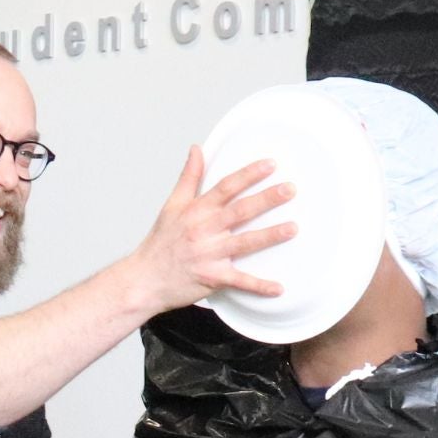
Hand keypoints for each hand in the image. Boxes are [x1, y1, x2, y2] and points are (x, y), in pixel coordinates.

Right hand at [129, 147, 296, 311]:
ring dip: (270, 236)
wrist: (144, 279)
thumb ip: (189, 177)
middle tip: (290, 190)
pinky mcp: (212, 278)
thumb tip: (197, 149)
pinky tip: (279, 288)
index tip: (270, 165)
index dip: (249, 174)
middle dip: (266, 199)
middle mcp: (204, 230)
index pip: (226, 187)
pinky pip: (239, 282)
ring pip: (244, 243)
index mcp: (196, 211)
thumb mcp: (172, 205)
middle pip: (240, 211)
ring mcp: (209, 255)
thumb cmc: (160, 243)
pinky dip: (259, 286)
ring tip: (293, 228)